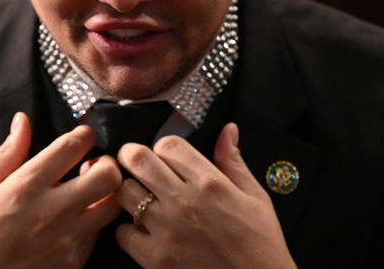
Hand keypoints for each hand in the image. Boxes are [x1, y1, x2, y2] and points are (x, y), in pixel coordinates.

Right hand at [0, 112, 121, 268]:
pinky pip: (98, 234)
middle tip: (93, 164)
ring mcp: (66, 239)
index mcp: (26, 186)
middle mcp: (52, 211)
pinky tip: (77, 219)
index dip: (84, 133)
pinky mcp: (72, 261)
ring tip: (90, 191)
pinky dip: (94, 222)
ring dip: (106, 194)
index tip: (83, 134)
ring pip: (112, 207)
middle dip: (106, 163)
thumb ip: (7, 152)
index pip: (72, 147)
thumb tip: (22, 121)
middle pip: (107, 176)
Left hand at [115, 123, 296, 268]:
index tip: (164, 158)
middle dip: (132, 157)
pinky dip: (130, 231)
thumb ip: (233, 162)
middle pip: (137, 158)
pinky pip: (123, 232)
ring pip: (125, 192)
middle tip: (134, 165)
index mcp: (210, 182)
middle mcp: (185, 201)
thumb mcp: (255, 198)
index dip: (162, 147)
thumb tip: (228, 128)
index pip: (168, 144)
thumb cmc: (260, 245)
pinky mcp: (155, 258)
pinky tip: (144, 232)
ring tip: (140, 199)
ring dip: (129, 192)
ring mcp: (167, 230)